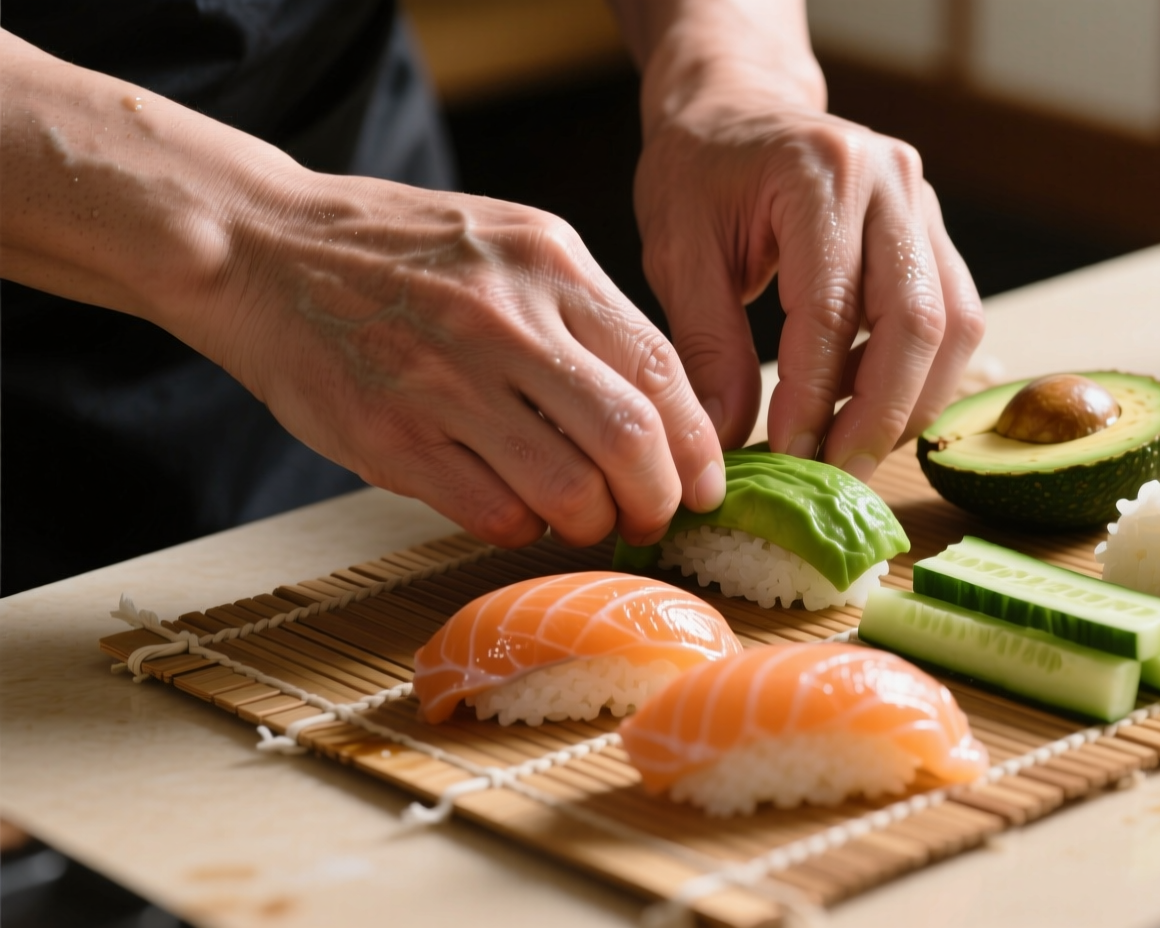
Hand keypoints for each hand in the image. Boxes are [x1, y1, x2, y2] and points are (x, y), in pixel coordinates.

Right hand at [211, 173, 725, 547]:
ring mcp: (444, 381)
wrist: (260, 247)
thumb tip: (662, 408)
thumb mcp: (509, 242)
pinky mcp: (391, 438)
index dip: (697, 445)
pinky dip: (524, 530)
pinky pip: (494, 513)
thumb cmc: (399, 252)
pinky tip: (519, 515)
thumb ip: (583, 312)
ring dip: (593, 525)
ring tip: (587, 522)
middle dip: (659, 499)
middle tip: (654, 518)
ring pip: (568, 490)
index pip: (661, 370)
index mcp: (549, 263)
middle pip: (630, 439)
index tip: (704, 484)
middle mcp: (504, 319)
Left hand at [619, 2, 984, 481]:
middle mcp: (890, 181)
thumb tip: (729, 439)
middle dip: (880, 415)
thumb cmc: (699, 173)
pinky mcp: (935, 233)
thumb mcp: (678, 251)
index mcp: (820, 173)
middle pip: (917, 321)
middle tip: (837, 476)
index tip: (790, 457)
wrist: (737, 111)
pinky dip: (915, 374)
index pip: (832, 307)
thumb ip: (706, 343)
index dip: (815, 395)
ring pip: (952, 326)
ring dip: (908, 402)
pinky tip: (859, 402)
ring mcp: (924, 204)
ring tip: (847, 447)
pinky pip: (952, 317)